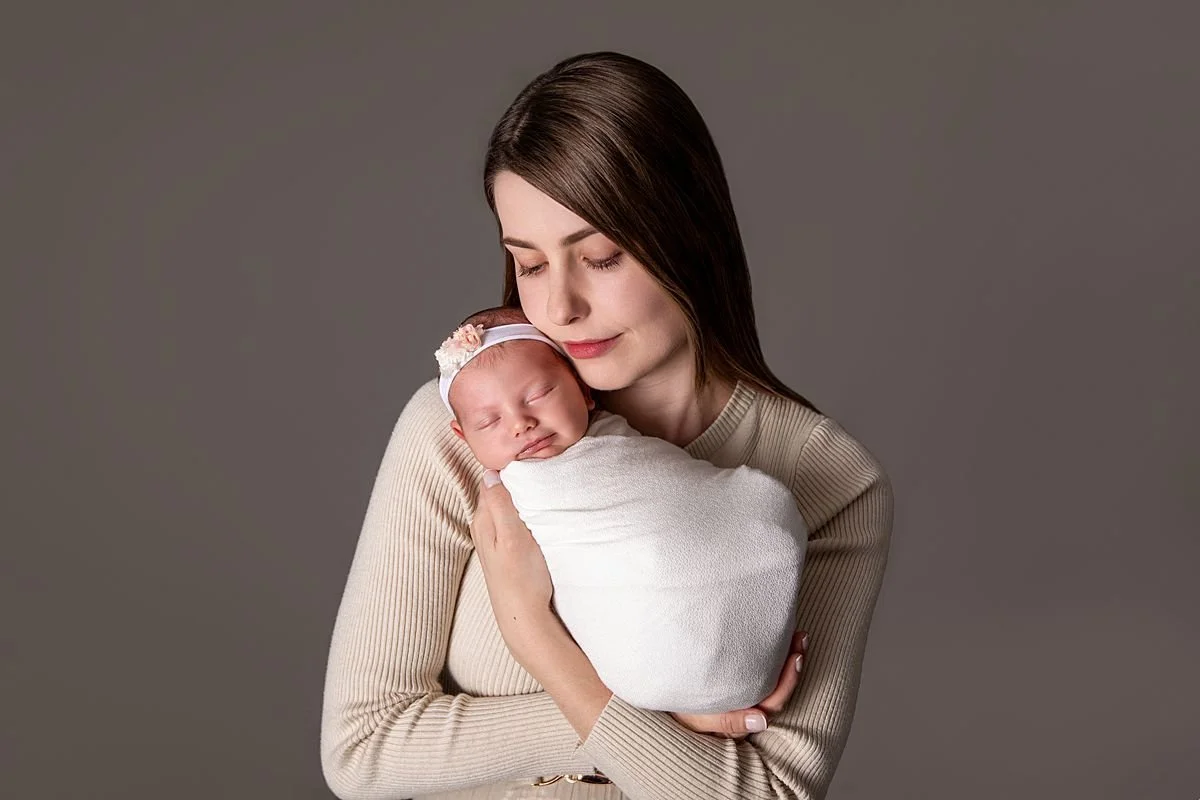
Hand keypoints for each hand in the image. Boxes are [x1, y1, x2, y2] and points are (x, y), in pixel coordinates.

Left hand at [469, 469, 556, 662]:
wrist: (525, 616)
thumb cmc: (521, 578)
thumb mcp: (512, 537)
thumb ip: (500, 504)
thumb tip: (491, 470)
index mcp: (483, 517)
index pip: (493, 477)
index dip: (512, 467)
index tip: (533, 461)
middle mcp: (484, 525)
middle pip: (500, 488)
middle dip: (519, 479)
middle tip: (544, 472)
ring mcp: (495, 537)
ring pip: (509, 503)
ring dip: (524, 496)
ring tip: (545, 490)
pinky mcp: (508, 547)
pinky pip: (515, 518)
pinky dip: (527, 511)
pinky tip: (540, 514)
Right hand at [670, 629, 809, 738]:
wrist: (655, 690)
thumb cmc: (674, 706)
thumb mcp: (695, 717)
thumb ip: (727, 721)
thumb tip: (763, 721)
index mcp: (740, 721)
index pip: (772, 703)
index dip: (788, 682)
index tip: (796, 656)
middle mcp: (745, 711)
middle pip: (778, 691)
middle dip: (793, 664)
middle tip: (801, 637)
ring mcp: (741, 697)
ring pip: (772, 681)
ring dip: (786, 657)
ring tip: (796, 634)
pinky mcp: (735, 682)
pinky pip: (760, 672)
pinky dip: (772, 656)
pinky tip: (775, 639)